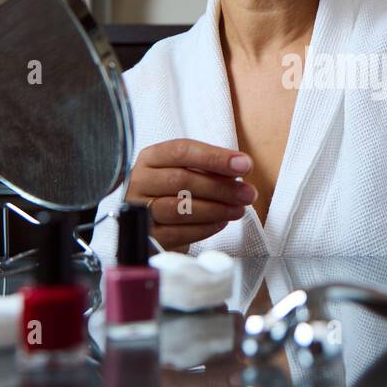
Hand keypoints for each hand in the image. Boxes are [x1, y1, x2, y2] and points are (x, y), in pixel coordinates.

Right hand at [125, 139, 256, 251]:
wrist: (152, 221)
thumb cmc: (175, 191)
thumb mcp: (188, 171)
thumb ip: (209, 167)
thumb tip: (240, 167)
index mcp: (151, 157)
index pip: (182, 151)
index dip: (215, 157)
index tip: (244, 165)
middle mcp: (140, 180)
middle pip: (181, 180)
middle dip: (221, 187)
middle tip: (247, 193)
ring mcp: (139, 208)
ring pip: (178, 208)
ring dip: (215, 209)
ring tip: (238, 209)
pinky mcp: (146, 235)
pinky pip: (177, 233)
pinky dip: (204, 228)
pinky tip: (221, 222)